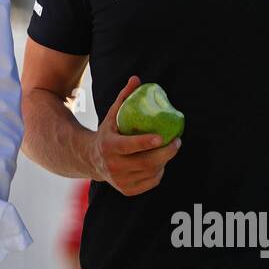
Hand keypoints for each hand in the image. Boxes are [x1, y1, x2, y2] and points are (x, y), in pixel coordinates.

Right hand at [86, 75, 181, 195]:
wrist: (91, 159)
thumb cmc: (108, 133)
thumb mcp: (112, 115)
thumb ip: (124, 97)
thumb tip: (136, 78)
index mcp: (109, 146)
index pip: (129, 146)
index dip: (146, 142)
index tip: (162, 137)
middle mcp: (113, 166)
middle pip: (146, 162)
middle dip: (166, 153)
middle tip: (177, 142)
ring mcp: (120, 181)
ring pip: (151, 172)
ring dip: (164, 161)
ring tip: (169, 149)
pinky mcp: (127, 190)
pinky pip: (152, 182)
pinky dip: (159, 172)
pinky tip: (160, 163)